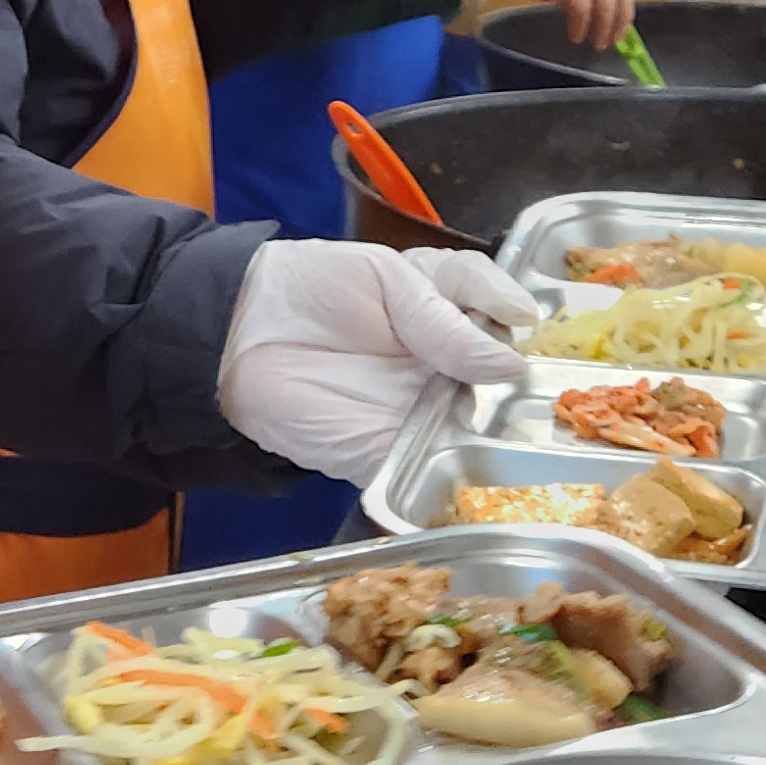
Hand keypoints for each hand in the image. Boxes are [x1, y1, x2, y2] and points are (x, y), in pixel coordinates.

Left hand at [215, 242, 527, 478]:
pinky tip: (483, 478)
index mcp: (447, 305)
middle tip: (526, 384)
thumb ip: (441, 319)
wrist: (239, 336)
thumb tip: (504, 363)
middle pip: (505, 378)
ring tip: (513, 431)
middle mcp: (447, 362)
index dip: (511, 310)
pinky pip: (437, 478)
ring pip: (484, 431)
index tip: (520, 317)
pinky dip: (463, 484)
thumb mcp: (383, 280)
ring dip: (502, 436)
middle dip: (526, 386)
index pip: (497, 305)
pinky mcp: (397, 458)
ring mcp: (426, 413)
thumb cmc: (309, 290)